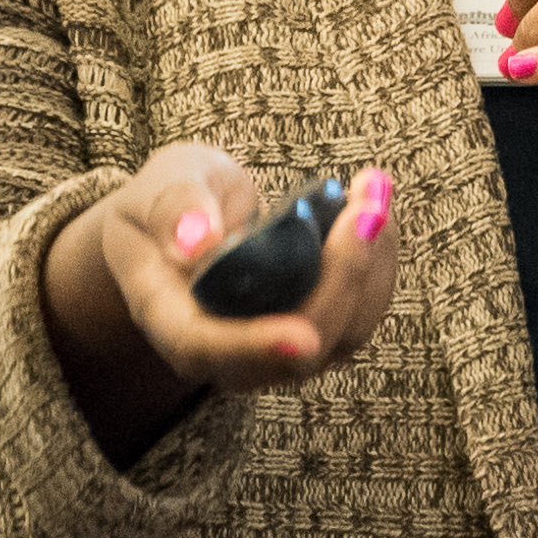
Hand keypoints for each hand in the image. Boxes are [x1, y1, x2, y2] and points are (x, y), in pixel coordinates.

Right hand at [43, 143, 397, 466]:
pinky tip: (373, 208)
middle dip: (341, 279)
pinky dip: (376, 261)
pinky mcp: (313, 326)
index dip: (255, 346)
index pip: (208, 348)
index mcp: (172, 318)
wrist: (187, 221)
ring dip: (371, 267)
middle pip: (294, 350)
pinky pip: (357, 312)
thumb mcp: (160, 186)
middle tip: (364, 207)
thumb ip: (174, 209)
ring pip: (339, 336)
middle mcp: (226, 350)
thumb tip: (195, 242)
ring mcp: (274, 346)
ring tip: (373, 192)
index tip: (300, 337)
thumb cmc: (166, 204)